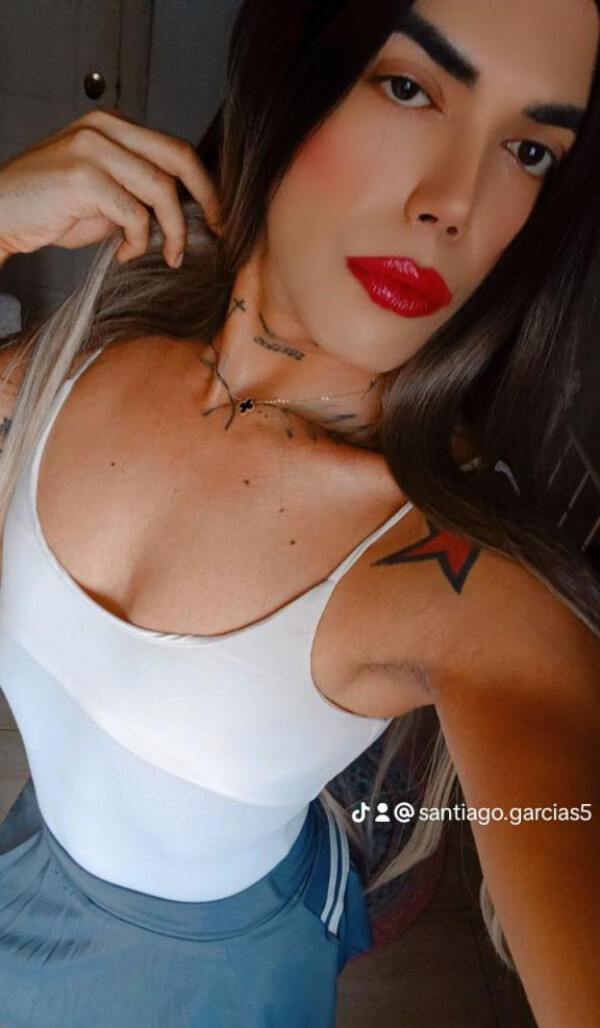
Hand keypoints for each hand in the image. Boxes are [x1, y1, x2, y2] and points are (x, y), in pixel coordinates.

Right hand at [0, 106, 220, 268]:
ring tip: (167, 256)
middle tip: (218, 232)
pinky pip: (134, 214)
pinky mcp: (83, 177)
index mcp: (113, 126)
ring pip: (161, 189)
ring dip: (172, 231)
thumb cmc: (49, 208)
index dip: (204, 183)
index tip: (217, 216)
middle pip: (179, 157)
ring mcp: (93, 149)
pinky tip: (124, 253)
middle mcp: (105, 128)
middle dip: (208, 199)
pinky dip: (138, 241)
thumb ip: (138, 192)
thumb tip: (183, 213)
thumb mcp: (103, 195)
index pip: (174, 148)